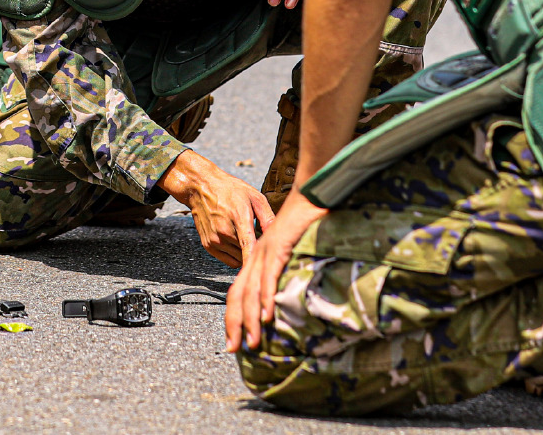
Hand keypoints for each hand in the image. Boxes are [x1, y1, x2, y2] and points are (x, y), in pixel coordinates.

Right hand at [158, 150, 272, 267]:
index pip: (249, 246)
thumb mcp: (254, 197)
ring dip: (244, 253)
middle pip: (247, 254)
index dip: (256, 261)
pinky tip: (235, 240)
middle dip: (255, 250)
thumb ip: (268, 217)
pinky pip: (228, 260)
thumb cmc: (231, 190)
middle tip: (257, 238)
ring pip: (238, 259)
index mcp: (239, 217)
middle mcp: (224, 231)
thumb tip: (280, 235)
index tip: (264, 272)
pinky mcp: (208, 245)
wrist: (201, 187)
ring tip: (244, 236)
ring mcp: (214, 239)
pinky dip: (234, 254)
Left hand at [224, 190, 325, 351]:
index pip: (238, 291)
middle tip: (235, 349)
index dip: (233, 316)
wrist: (309, 193)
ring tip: (252, 342)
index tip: (234, 340)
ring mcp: (265, 251)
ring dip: (250, 319)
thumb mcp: (291, 252)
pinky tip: (266, 315)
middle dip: (235, 324)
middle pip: (238, 294)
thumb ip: (286, 272)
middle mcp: (255, 256)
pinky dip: (266, 297)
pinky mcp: (278, 246)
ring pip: (251, 290)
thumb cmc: (304, 223)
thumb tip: (287, 300)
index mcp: (256, 259)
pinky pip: (269, 276)